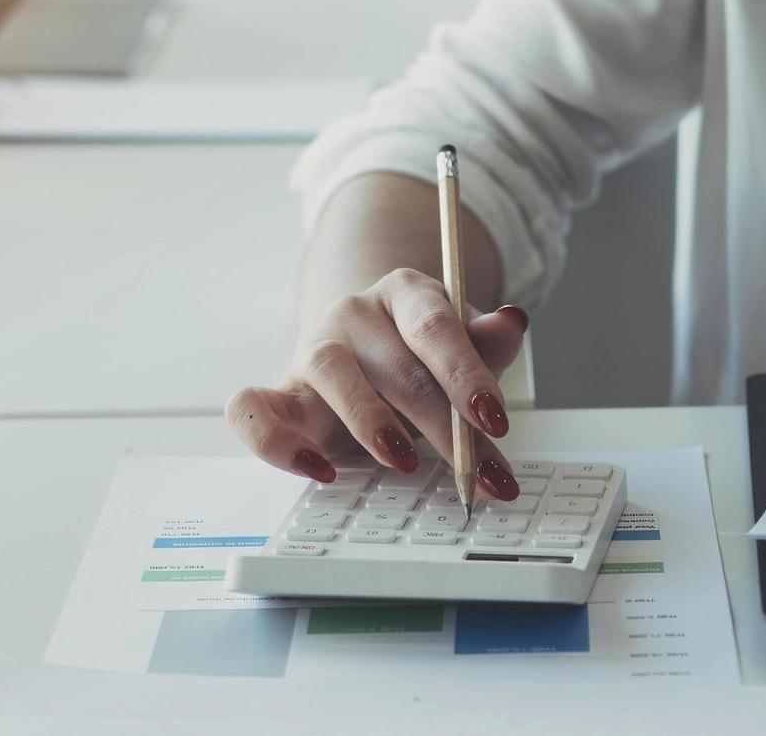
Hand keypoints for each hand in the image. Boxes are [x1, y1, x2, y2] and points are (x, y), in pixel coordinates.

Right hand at [224, 268, 529, 498]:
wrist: (368, 357)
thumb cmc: (422, 357)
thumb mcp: (462, 348)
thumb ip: (487, 343)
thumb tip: (512, 321)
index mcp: (405, 292)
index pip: (435, 326)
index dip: (465, 374)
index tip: (494, 419)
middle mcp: (353, 312)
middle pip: (398, 366)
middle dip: (443, 428)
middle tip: (476, 472)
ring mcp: (312, 350)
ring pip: (331, 373)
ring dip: (369, 421)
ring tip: (404, 461)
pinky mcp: (280, 391)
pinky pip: (253, 408)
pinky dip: (278, 443)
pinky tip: (320, 470)